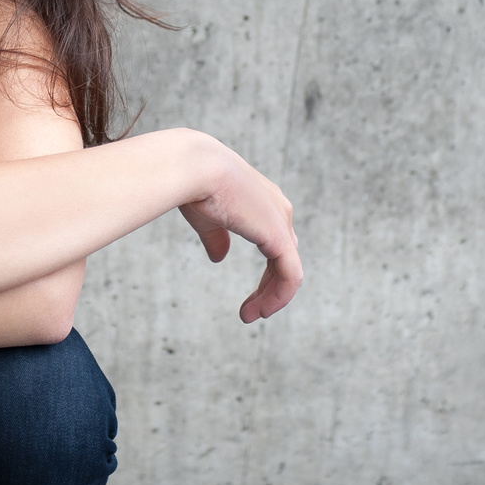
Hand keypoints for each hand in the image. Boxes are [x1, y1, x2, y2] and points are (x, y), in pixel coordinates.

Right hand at [176, 133, 302, 322]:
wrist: (194, 168)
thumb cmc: (194, 185)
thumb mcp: (207, 217)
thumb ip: (217, 237)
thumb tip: (219, 258)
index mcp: (264, 201)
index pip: (276, 243)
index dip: (267, 274)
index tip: (249, 298)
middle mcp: (279, 209)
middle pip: (285, 258)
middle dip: (270, 288)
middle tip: (249, 313)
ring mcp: (282, 222)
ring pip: (289, 271)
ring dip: (272, 298)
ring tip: (251, 315)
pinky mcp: (279, 237)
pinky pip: (290, 276)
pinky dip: (279, 296)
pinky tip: (261, 311)